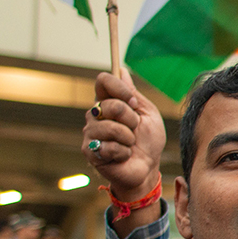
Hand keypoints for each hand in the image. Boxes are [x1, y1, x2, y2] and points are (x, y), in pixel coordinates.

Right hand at [82, 72, 165, 203]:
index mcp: (108, 102)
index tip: (134, 102)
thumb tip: (121, 70)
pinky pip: (109, 146)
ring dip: (129, 138)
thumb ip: (133, 94)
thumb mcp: (147, 114)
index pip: (103, 81)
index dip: (120, 88)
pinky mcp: (89, 151)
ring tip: (129, 145)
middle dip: (131, 119)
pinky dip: (123, 152)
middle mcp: (95, 114)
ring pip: (111, 128)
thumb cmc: (148, 141)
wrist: (147, 168)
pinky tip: (122, 156)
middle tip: (134, 130)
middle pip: (110, 105)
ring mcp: (90, 132)